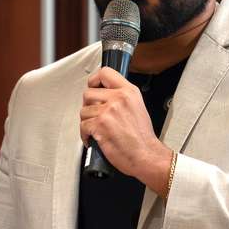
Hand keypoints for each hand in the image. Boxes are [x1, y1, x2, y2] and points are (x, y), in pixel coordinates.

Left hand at [80, 67, 171, 193]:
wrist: (146, 155)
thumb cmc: (143, 137)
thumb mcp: (138, 107)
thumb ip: (121, 97)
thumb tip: (103, 94)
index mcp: (129, 92)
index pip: (105, 73)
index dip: (94, 80)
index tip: (93, 86)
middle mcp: (118, 98)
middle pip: (88, 93)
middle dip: (88, 106)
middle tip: (94, 114)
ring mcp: (108, 111)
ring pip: (83, 111)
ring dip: (87, 122)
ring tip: (97, 129)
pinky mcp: (100, 125)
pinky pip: (82, 126)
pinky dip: (85, 135)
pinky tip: (94, 138)